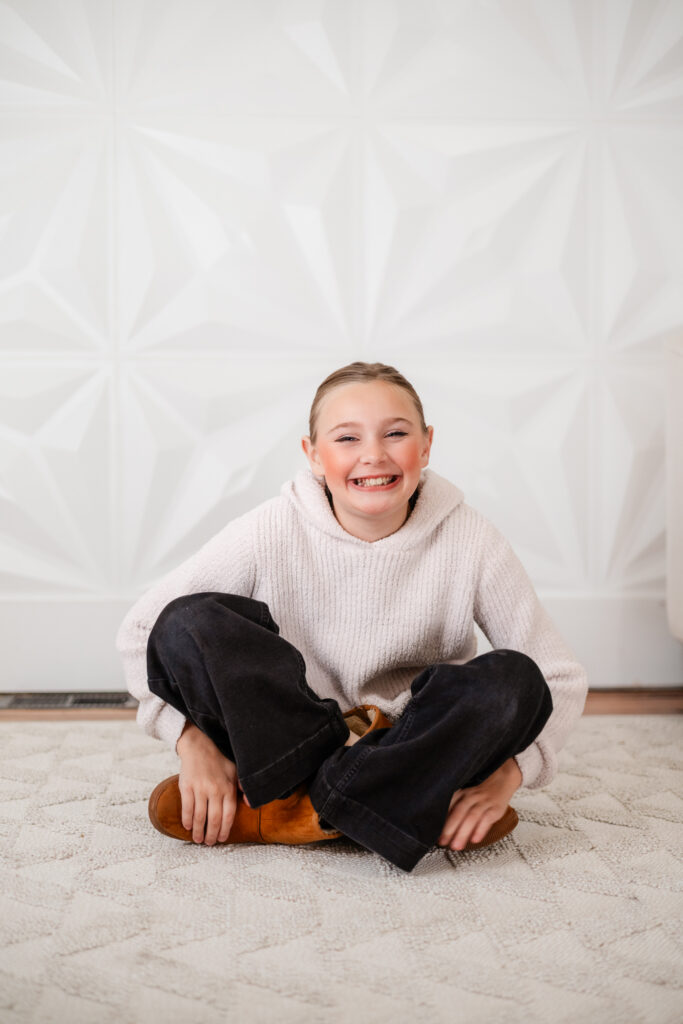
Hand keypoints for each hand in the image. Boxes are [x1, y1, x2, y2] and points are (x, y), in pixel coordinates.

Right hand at [176, 723, 249, 845]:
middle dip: (212, 834)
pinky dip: (187, 820)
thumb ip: (242, 788)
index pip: (228, 815)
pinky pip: (187, 808)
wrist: (199, 746)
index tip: (222, 839)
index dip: (225, 830)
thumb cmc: (219, 760)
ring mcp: (200, 789)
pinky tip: (187, 827)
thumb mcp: (235, 771)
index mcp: (228, 788)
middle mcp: (215, 790)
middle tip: (209, 843)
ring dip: (198, 831)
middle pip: (214, 819)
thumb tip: (251, 804)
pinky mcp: (186, 787)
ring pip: (199, 817)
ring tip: (198, 839)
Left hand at [437, 758, 522, 850]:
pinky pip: (487, 819)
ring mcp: (483, 802)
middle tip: (443, 842)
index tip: (435, 835)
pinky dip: (480, 829)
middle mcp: (471, 796)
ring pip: (471, 817)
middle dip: (450, 829)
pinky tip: (475, 839)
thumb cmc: (482, 791)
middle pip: (458, 812)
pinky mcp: (495, 808)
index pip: (448, 807)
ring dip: (463, 832)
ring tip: (457, 846)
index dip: (441, 821)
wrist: (503, 778)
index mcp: (461, 793)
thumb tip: (442, 826)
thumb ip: (456, 807)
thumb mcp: (467, 794)